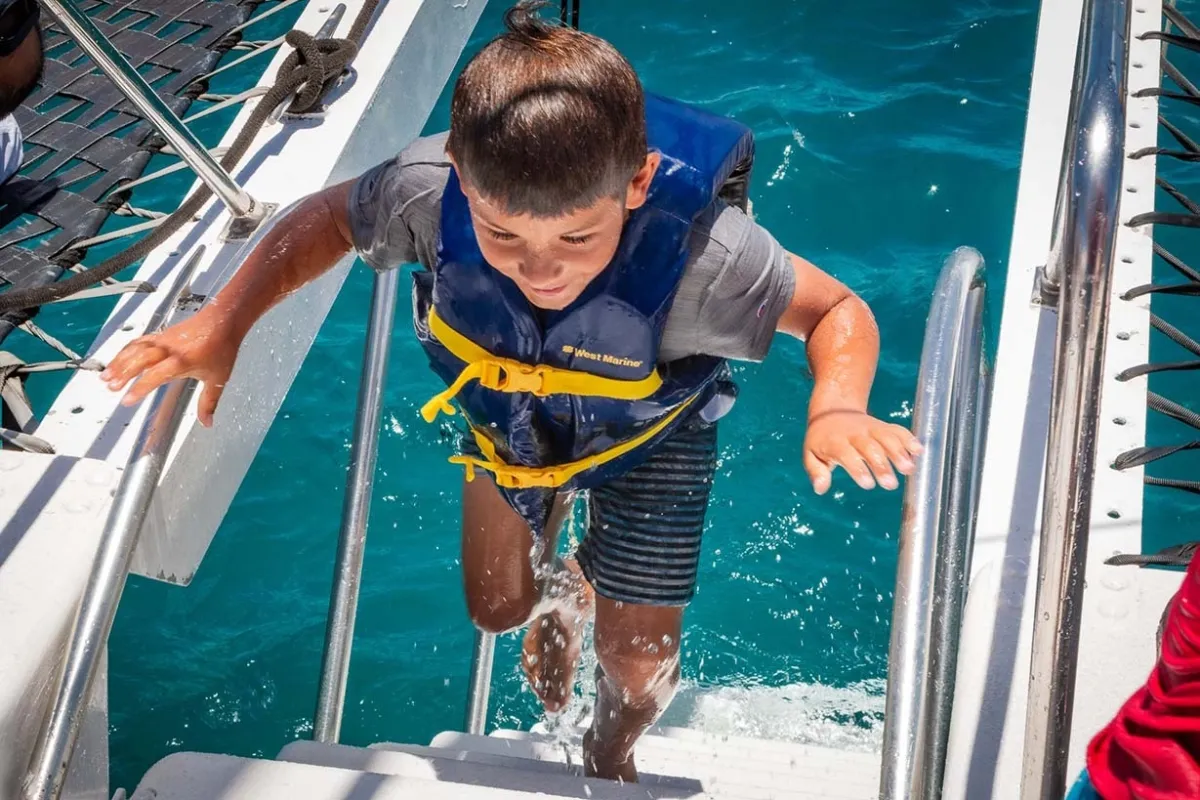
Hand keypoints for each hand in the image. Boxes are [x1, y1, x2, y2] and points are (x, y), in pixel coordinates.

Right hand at [100, 306, 240, 426]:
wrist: (224, 319)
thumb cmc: (222, 347)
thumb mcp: (218, 378)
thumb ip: (208, 402)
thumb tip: (207, 422)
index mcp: (182, 361)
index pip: (155, 375)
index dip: (140, 388)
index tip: (127, 400)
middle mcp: (169, 349)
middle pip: (140, 359)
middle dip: (123, 373)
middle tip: (110, 387)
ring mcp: (163, 340)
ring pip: (136, 349)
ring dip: (119, 361)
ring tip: (106, 375)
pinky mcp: (161, 335)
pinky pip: (139, 341)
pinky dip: (126, 350)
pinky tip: (118, 358)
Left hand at [803, 410, 921, 494]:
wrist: (833, 411)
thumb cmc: (822, 440)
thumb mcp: (811, 455)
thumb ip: (816, 471)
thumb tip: (820, 488)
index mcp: (836, 442)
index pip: (847, 454)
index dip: (858, 468)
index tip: (868, 484)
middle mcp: (855, 434)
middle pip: (870, 447)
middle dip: (881, 465)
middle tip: (890, 484)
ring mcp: (871, 428)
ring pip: (886, 437)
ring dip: (899, 452)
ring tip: (909, 469)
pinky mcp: (883, 426)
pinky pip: (897, 430)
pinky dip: (908, 438)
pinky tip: (919, 451)